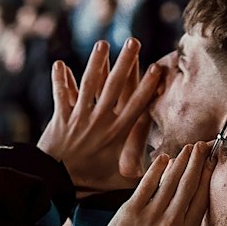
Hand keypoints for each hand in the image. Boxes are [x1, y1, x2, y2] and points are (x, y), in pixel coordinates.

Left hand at [38, 39, 160, 193]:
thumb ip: (144, 173)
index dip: (147, 85)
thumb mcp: (121, 181)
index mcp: (117, 133)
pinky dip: (60, 80)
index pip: (136, 104)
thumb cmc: (91, 184)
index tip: (157, 67)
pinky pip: (61, 95)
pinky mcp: (61, 118)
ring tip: (103, 44)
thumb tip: (169, 170)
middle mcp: (100, 121)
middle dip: (125, 62)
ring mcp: (79, 117)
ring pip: (89, 85)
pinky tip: (59, 64)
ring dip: (96, 63)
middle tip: (133, 41)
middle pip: (115, 86)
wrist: (57, 184)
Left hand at [98, 143, 213, 225]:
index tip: (214, 164)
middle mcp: (172, 221)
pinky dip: (157, 169)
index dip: (208, 178)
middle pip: (190, 184)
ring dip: (182, 161)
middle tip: (205, 146)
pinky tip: (164, 158)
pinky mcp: (132, 209)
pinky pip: (148, 183)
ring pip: (172, 180)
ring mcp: (152, 213)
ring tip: (190, 148)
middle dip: (198, 162)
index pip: (202, 200)